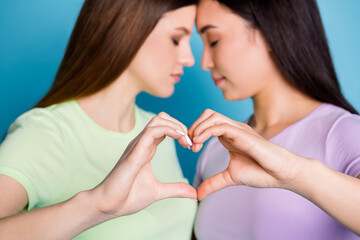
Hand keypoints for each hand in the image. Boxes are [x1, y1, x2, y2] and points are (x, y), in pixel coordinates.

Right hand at [90, 112, 195, 217]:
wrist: (108, 206)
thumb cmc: (128, 197)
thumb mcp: (158, 191)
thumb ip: (176, 189)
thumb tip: (194, 192)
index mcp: (146, 149)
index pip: (164, 128)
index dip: (180, 132)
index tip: (191, 146)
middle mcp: (142, 143)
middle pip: (162, 118)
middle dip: (180, 125)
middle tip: (190, 142)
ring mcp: (137, 145)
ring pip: (158, 120)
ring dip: (176, 126)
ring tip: (186, 140)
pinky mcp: (134, 152)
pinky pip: (152, 131)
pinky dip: (169, 130)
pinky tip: (180, 139)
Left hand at [189, 109, 307, 200]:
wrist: (281, 174)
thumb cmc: (261, 172)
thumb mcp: (230, 177)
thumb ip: (213, 182)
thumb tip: (197, 194)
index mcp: (229, 135)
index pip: (207, 122)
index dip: (195, 132)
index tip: (190, 148)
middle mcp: (233, 129)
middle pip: (208, 114)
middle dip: (194, 126)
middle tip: (189, 144)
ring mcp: (239, 130)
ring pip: (213, 116)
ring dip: (198, 128)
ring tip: (193, 143)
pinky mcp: (244, 134)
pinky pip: (221, 126)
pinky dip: (206, 131)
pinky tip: (199, 142)